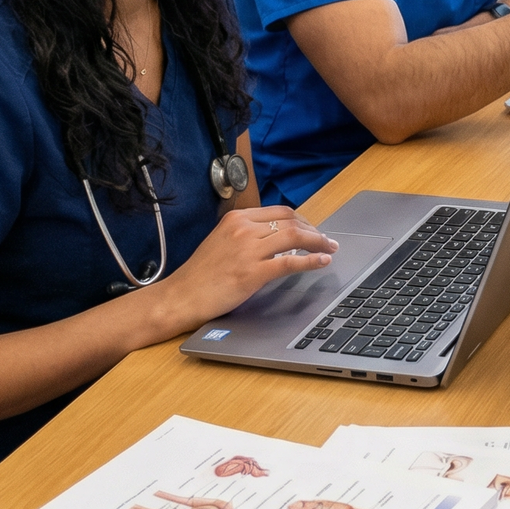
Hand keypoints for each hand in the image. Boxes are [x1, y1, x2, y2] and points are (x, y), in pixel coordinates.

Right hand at [142, 207, 338, 340]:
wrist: (179, 297)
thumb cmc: (200, 274)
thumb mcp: (222, 241)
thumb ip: (248, 234)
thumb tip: (279, 235)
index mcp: (237, 219)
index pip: (281, 212)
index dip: (304, 220)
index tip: (313, 229)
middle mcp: (243, 229)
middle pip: (292, 221)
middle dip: (314, 230)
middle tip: (327, 241)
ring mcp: (248, 250)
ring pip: (295, 237)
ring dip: (318, 242)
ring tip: (330, 248)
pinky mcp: (252, 272)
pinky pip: (290, 261)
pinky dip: (311, 260)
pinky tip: (322, 261)